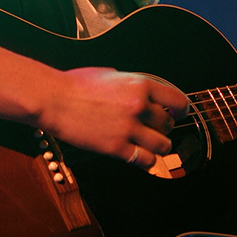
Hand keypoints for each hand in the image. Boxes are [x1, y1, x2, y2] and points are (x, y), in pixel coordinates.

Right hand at [39, 67, 189, 168]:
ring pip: (163, 145)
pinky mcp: (117, 148)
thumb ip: (131, 84)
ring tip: (152, 145)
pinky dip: (146, 161)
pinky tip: (140, 157)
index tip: (179, 114)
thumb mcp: (111, 74)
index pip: (177, 100)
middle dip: (164, 128)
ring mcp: (129, 128)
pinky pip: (145, 161)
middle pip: (169, 124)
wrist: (55, 99)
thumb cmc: (76, 85)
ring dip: (160, 147)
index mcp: (140, 85)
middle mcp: (139, 107)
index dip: (181, 110)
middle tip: (155, 129)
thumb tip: (144, 93)